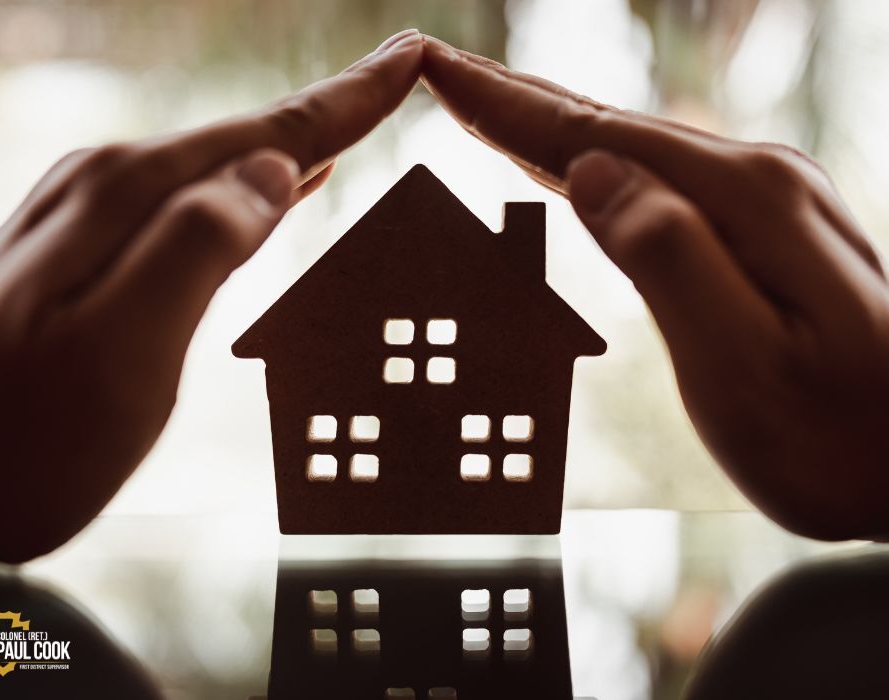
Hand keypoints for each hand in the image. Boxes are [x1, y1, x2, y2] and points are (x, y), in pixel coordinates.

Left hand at [0, 29, 421, 561]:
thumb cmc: (21, 442)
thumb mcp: (120, 355)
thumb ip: (198, 251)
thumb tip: (274, 172)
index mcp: (129, 200)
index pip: (266, 137)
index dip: (347, 102)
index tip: (411, 59)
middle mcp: (105, 189)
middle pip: (244, 138)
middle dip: (328, 109)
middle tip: (397, 73)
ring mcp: (87, 218)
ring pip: (217, 165)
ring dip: (289, 143)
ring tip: (346, 124)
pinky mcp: (82, 252)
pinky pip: (188, 200)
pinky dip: (243, 185)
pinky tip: (264, 186)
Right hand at [422, 36, 888, 539]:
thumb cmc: (836, 443)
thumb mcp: (743, 368)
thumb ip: (669, 259)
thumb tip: (593, 172)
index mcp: (741, 201)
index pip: (593, 137)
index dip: (505, 107)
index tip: (435, 69)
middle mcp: (756, 181)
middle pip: (609, 128)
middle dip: (518, 100)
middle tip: (443, 69)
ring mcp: (763, 203)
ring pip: (631, 149)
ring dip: (552, 125)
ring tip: (489, 106)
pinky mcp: (761, 232)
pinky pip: (657, 181)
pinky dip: (598, 162)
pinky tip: (577, 164)